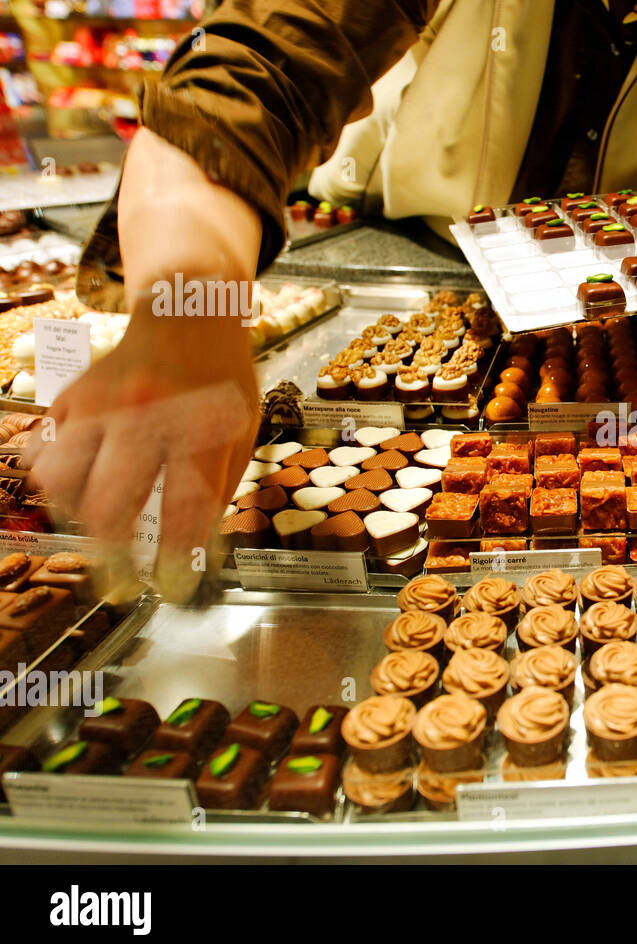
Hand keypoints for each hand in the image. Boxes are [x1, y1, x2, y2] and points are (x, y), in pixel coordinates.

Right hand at [27, 129, 262, 600]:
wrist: (188, 313)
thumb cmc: (222, 382)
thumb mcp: (242, 432)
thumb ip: (218, 487)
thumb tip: (196, 550)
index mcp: (197, 427)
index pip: (184, 504)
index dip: (177, 554)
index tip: (173, 588)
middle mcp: (145, 417)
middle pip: (109, 503)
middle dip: (114, 553)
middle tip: (123, 578)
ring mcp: (100, 405)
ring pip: (61, 482)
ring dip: (77, 516)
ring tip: (100, 527)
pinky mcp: (71, 399)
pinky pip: (45, 454)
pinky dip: (55, 482)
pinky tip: (77, 490)